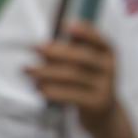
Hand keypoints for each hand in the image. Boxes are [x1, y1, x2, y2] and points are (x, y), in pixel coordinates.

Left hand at [26, 21, 116, 136]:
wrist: (104, 114)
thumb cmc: (88, 82)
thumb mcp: (87, 64)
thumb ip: (74, 49)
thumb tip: (48, 41)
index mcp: (107, 53)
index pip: (98, 39)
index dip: (84, 31)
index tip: (64, 24)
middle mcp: (109, 68)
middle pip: (82, 57)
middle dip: (57, 50)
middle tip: (35, 47)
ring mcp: (105, 86)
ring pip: (73, 76)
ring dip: (47, 72)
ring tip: (28, 70)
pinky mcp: (96, 103)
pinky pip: (72, 95)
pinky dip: (53, 91)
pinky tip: (39, 88)